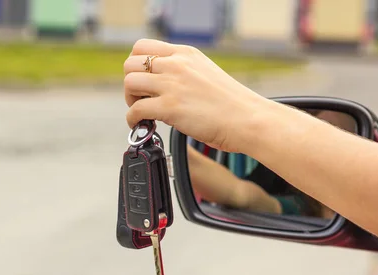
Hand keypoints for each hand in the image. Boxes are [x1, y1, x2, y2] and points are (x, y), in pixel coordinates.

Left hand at [123, 39, 271, 151]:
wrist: (248, 119)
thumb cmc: (231, 103)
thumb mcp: (205, 73)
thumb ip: (183, 72)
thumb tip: (161, 84)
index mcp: (185, 54)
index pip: (142, 47)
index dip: (136, 66)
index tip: (143, 81)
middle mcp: (176, 65)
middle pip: (130, 64)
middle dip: (131, 83)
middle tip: (141, 99)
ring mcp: (172, 85)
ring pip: (129, 83)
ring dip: (130, 100)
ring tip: (142, 112)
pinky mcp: (170, 107)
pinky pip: (136, 109)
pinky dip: (133, 119)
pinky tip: (142, 125)